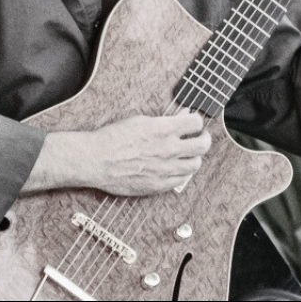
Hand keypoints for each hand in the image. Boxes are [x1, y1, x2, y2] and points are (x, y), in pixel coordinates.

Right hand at [25, 113, 211, 196]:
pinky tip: (174, 167)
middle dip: (204, 139)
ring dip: (194, 157)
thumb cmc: (113, 138)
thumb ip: (165, 120)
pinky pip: (180, 180)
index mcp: (163, 129)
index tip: (193, 123)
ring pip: (195, 164)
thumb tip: (181, 116)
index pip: (196, 122)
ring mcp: (165, 169)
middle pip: (203, 145)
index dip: (196, 122)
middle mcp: (168, 149)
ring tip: (187, 154)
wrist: (96, 160)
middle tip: (200, 138)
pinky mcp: (159, 185)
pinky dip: (180, 173)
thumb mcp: (140, 120)